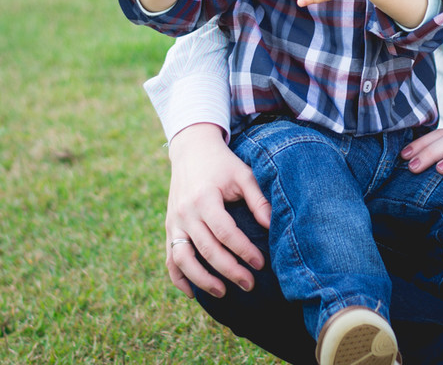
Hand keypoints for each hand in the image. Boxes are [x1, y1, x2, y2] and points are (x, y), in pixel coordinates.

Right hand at [165, 124, 271, 298]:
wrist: (191, 150)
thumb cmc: (222, 164)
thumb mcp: (243, 174)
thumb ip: (258, 199)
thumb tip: (273, 225)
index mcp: (205, 197)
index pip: (225, 232)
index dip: (243, 250)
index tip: (261, 264)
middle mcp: (185, 212)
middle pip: (206, 249)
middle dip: (229, 270)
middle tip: (249, 285)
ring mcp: (174, 221)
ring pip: (183, 259)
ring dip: (201, 279)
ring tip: (223, 293)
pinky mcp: (169, 227)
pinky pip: (170, 257)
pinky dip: (178, 277)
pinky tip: (193, 293)